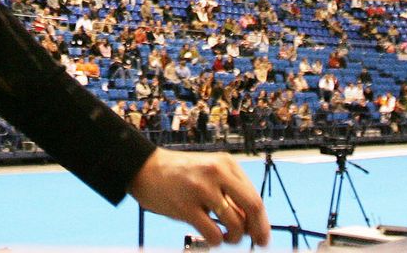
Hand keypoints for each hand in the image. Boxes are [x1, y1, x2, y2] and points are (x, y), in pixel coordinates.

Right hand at [127, 148, 269, 246]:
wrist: (144, 168)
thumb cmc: (180, 174)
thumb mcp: (208, 172)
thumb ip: (229, 190)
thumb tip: (251, 223)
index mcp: (225, 164)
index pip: (254, 195)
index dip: (262, 220)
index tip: (262, 234)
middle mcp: (216, 173)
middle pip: (253, 207)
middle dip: (258, 229)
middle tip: (259, 242)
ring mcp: (201, 189)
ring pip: (235, 224)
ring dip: (234, 238)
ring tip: (225, 237)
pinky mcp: (186, 206)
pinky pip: (213, 234)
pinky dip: (216, 242)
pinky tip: (211, 238)